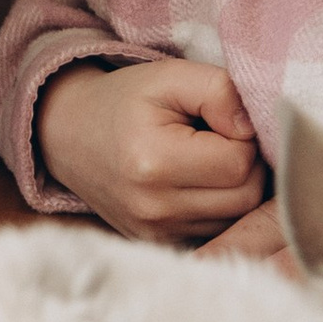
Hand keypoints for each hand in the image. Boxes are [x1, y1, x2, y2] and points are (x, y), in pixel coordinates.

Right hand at [36, 56, 266, 241]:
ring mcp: (155, 234)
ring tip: (207, 158)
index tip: (221, 119)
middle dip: (246, 165)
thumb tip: (254, 129)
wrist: (69, 136)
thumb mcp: (169, 76)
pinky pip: (215, 232)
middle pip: (245, 198)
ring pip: (236, 220)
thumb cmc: (124, 100)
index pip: (240, 163)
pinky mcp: (158, 245)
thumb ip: (219, 91)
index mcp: (154, 163)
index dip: (244, 136)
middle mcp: (154, 209)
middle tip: (220, 137)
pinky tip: (198, 182)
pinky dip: (218, 207)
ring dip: (235, 188)